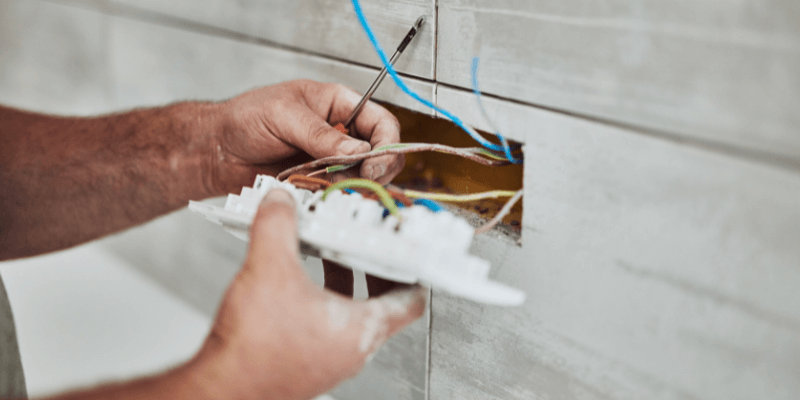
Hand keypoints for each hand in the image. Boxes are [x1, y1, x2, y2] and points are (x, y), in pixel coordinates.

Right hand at [188, 190, 425, 399]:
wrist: (221, 388)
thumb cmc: (253, 348)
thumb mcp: (269, 268)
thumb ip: (278, 226)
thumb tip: (282, 202)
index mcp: (361, 330)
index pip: (411, 301)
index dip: (415, 270)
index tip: (410, 250)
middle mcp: (352, 351)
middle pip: (383, 305)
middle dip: (374, 269)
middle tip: (366, 244)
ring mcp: (330, 361)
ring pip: (352, 316)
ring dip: (346, 283)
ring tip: (329, 254)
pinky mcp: (307, 364)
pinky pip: (328, 327)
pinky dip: (323, 301)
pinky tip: (297, 283)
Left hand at [212, 80, 404, 192]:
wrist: (217, 151)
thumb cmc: (244, 119)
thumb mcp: (283, 116)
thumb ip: (320, 134)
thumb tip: (357, 149)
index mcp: (339, 104)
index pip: (381, 122)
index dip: (386, 144)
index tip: (373, 163)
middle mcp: (341, 133)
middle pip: (381, 154)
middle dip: (376, 169)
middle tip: (359, 180)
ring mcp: (332, 161)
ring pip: (364, 178)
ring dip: (353, 185)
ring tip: (331, 185)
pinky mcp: (320, 183)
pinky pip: (340, 194)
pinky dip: (335, 198)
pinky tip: (320, 194)